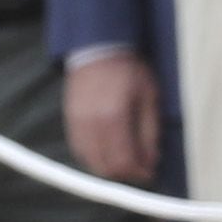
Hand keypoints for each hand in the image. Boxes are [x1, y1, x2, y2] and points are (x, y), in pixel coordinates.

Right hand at [60, 48, 154, 182]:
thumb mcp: (149, 97)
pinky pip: (80, 150)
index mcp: (113, 118)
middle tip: (140, 165)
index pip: (123, 162)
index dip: (139, 173)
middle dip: (125, 172)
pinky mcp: (70, 121)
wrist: (99, 49)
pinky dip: (95, 156)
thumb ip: (150, 133)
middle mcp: (91, 125)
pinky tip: (108, 148)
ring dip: (109, 166)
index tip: (150, 172)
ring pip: (91, 162)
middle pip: (105, 168)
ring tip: (125, 156)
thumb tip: (151, 161)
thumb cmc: (128, 70)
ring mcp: (77, 124)